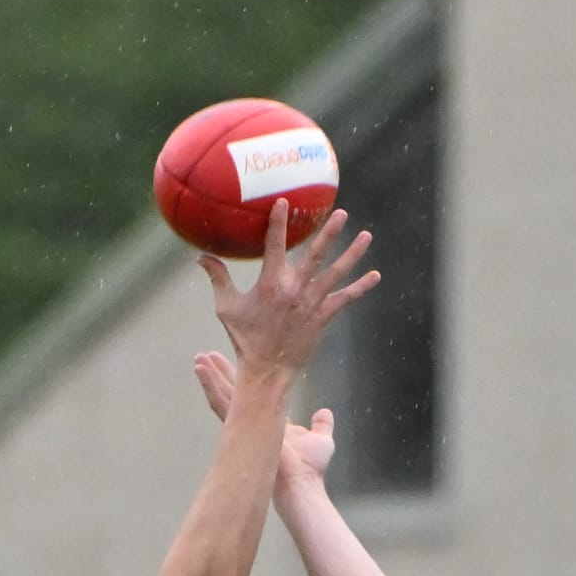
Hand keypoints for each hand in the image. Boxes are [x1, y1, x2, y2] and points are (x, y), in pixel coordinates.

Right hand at [194, 351, 335, 488]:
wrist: (300, 483)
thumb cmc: (310, 467)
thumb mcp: (321, 440)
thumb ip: (321, 425)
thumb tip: (323, 413)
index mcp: (271, 421)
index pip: (254, 395)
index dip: (245, 380)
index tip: (240, 363)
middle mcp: (255, 421)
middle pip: (235, 392)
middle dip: (221, 373)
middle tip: (207, 356)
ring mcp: (244, 424)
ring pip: (224, 395)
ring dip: (211, 376)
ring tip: (199, 359)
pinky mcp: (238, 427)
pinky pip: (221, 404)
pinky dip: (210, 386)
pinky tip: (201, 371)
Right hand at [200, 199, 376, 383]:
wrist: (267, 373)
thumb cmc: (245, 340)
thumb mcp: (226, 307)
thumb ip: (218, 278)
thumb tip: (200, 256)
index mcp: (271, 283)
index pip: (275, 244)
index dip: (280, 222)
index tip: (286, 202)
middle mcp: (295, 290)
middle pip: (316, 254)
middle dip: (329, 232)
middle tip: (341, 213)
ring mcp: (312, 303)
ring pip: (336, 273)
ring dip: (352, 254)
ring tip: (366, 235)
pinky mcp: (323, 318)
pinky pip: (345, 299)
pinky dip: (361, 287)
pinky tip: (375, 276)